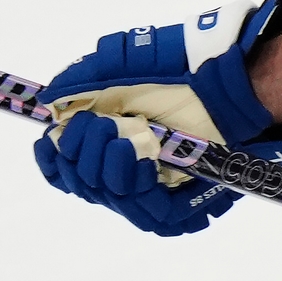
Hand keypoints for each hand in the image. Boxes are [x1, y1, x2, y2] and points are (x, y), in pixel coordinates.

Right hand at [31, 0, 281, 237]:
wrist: (232, 83)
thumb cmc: (185, 69)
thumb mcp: (124, 64)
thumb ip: (83, 79)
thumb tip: (49, 98)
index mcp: (113, 139)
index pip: (68, 168)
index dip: (53, 161)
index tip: (49, 142)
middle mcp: (132, 167)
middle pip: (85, 185)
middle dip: (81, 157)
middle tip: (98, 127)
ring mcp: (159, 187)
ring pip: (114, 200)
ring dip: (106, 172)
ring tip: (123, 142)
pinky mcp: (186, 205)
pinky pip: (152, 216)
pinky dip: (137, 192)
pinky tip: (138, 163)